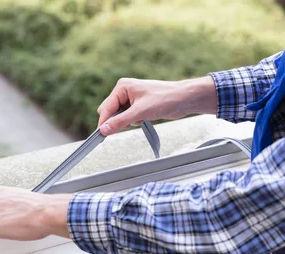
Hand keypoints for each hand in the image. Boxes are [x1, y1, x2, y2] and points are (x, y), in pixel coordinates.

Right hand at [97, 76, 216, 134]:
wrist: (184, 99)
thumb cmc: (165, 99)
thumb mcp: (140, 112)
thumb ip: (120, 122)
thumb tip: (104, 129)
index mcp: (122, 87)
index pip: (106, 108)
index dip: (104, 122)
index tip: (100, 136)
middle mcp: (125, 91)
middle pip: (110, 112)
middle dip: (117, 121)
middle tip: (127, 125)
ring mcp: (131, 99)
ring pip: (119, 116)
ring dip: (127, 122)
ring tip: (140, 119)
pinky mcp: (139, 106)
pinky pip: (129, 118)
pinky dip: (134, 121)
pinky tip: (144, 118)